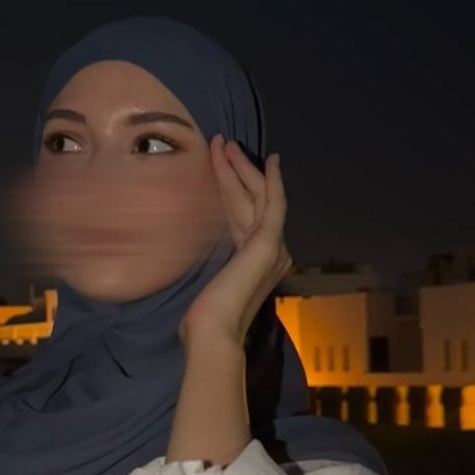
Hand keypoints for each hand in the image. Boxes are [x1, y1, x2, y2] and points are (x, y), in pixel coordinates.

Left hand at [180, 136, 290, 349]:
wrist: (213, 331)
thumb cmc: (205, 319)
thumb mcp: (210, 283)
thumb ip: (216, 267)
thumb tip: (200, 256)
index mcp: (255, 261)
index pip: (245, 215)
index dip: (235, 188)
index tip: (225, 167)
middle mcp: (272, 252)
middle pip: (252, 201)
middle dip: (236, 171)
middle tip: (222, 143)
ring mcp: (274, 248)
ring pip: (258, 196)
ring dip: (243, 168)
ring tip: (227, 143)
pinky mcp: (269, 244)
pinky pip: (273, 203)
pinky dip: (272, 181)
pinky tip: (269, 161)